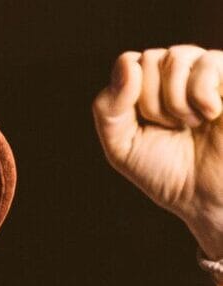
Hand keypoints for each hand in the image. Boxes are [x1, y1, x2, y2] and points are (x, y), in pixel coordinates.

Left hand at [93, 46, 222, 255]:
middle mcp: (180, 71)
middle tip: (171, 128)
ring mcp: (208, 70)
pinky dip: (201, 95)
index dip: (129, 96)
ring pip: (176, 56)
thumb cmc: (166, 170)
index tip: (145, 126)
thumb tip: (127, 63)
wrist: (207, 195)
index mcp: (150, 85)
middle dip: (152, 103)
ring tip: (190, 123)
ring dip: (176, 101)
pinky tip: (210, 114)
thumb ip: (109, 108)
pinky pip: (207, 63)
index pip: (128, 63)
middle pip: (149, 59)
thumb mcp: (122, 145)